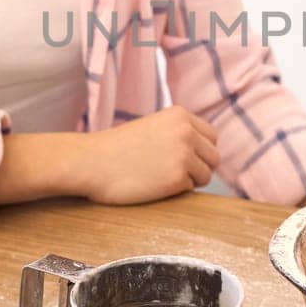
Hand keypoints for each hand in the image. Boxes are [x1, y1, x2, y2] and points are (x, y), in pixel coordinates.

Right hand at [76, 107, 219, 204]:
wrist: (91, 162)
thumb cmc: (117, 148)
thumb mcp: (153, 127)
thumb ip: (178, 132)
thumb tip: (205, 151)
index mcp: (180, 115)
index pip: (212, 137)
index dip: (200, 151)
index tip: (182, 159)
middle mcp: (186, 132)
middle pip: (214, 157)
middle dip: (199, 167)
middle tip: (174, 173)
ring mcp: (183, 154)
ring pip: (206, 174)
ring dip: (189, 180)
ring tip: (162, 178)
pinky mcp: (177, 178)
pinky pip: (191, 188)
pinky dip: (176, 191)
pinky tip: (154, 185)